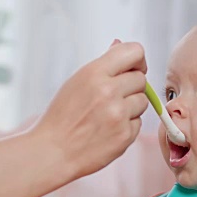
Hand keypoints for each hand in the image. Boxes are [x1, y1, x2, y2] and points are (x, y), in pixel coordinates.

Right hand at [32, 41, 147, 183]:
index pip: (134, 52)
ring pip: (143, 101)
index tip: (133, 68)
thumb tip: (118, 44)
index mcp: (94, 73)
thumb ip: (102, 65)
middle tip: (113, 97)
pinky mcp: (125, 135)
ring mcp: (118, 115)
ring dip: (131, 107)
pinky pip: (138, 123)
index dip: (138, 60)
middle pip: (141, 79)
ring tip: (108, 115)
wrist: (53, 152)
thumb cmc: (62, 117)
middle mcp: (108, 91)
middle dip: (131, 87)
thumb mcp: (76, 82)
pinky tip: (108, 130)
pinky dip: (127, 126)